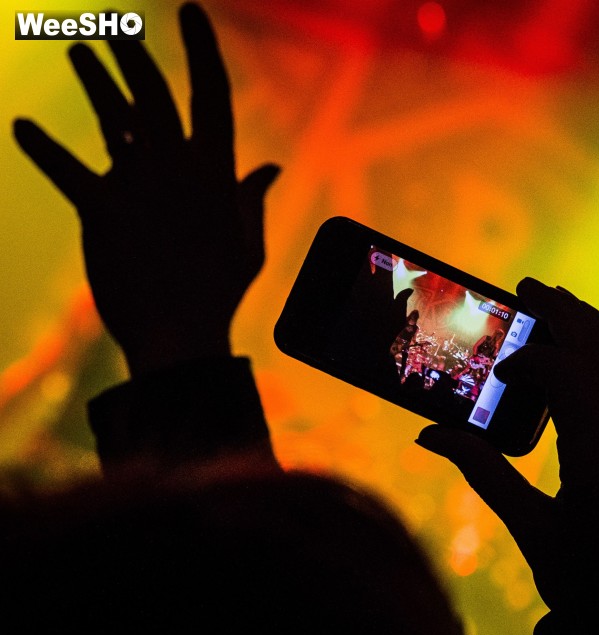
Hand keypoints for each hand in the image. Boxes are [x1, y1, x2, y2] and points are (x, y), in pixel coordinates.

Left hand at [13, 4, 279, 375]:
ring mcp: (140, 184)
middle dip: (133, 56)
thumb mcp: (248, 241)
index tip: (189, 12)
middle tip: (115, 32)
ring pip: (113, 117)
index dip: (201, 48)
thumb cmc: (220, 290)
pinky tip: (20, 126)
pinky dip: (41, 146)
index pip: (212, 94)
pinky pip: (67, 168)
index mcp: (217, 169)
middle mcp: (179, 165)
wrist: (181, 333)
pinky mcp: (100, 208)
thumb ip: (251, 197)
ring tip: (76, 50)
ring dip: (93, 80)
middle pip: (153, 93)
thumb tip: (270, 167)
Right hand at [416, 278, 598, 610]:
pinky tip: (596, 361)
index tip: (498, 373)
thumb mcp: (531, 531)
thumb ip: (482, 473)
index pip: (564, 374)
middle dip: (566, 316)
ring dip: (594, 335)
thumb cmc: (589, 587)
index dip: (527, 361)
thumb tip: (429, 434)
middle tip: (534, 286)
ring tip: (565, 307)